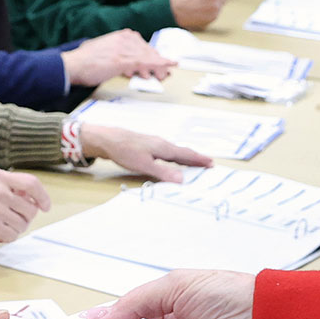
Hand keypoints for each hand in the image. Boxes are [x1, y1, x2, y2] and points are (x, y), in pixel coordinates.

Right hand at [0, 167, 52, 248]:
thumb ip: (6, 187)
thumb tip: (32, 197)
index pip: (31, 183)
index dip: (42, 196)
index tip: (45, 206)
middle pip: (30, 208)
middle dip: (24, 218)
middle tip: (10, 220)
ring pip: (22, 224)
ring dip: (13, 229)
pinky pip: (12, 236)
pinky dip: (5, 238)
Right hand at [63, 31, 175, 87]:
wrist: (73, 65)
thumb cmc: (85, 62)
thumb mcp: (104, 52)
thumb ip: (118, 54)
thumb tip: (129, 65)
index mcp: (120, 36)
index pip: (142, 45)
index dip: (152, 56)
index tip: (158, 63)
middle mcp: (124, 39)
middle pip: (148, 50)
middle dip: (157, 62)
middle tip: (163, 72)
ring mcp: (124, 48)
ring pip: (149, 57)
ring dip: (158, 67)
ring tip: (163, 75)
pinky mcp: (124, 59)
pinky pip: (146, 62)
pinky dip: (160, 64)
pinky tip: (168, 65)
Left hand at [80, 124, 210, 182]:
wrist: (108, 139)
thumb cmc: (125, 150)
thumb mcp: (144, 165)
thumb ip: (163, 172)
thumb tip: (181, 179)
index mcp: (164, 148)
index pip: (186, 154)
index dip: (199, 160)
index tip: (211, 163)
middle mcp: (161, 144)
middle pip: (182, 152)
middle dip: (195, 158)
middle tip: (208, 163)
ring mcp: (154, 143)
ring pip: (174, 152)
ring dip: (185, 157)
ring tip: (193, 162)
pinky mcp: (147, 145)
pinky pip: (166, 152)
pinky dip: (174, 156)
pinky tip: (170, 159)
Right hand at [168, 0, 232, 30]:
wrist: (174, 10)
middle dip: (218, 0)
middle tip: (206, 3)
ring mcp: (215, 5)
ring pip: (220, 6)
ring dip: (214, 8)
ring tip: (201, 8)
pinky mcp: (214, 16)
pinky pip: (216, 14)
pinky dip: (210, 15)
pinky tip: (200, 14)